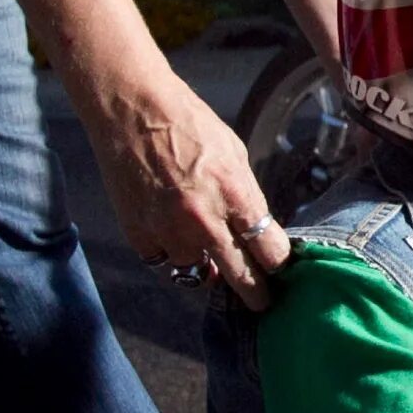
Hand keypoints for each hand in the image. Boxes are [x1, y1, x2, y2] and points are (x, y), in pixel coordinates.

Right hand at [81, 73, 293, 309]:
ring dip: (206, 267)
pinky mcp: (139, 235)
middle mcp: (203, 219)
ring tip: (209, 254)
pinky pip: (163, 262)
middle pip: (241, 277)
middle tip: (262, 303)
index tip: (280, 270)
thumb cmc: (188, 123)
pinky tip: (175, 237)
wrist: (132, 110)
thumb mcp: (234, 154)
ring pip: (197, 273)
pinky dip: (171, 254)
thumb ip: (245, 198)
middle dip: (256, 294)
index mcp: (235, 194)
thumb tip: (256, 231)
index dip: (279, 264)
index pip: (270, 251)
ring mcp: (168, 230)